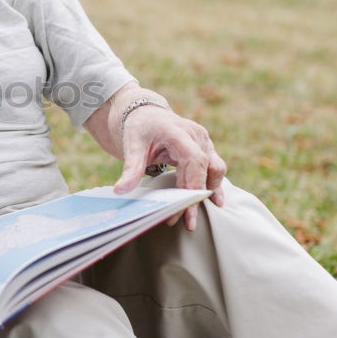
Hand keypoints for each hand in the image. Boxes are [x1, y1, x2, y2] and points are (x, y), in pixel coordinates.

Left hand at [114, 105, 226, 230]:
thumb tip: (121, 191)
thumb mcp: (131, 145)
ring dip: (209, 193)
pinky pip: (213, 169)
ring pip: (215, 170)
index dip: (192, 187)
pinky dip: (210, 186)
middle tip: (188, 224)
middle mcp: (196, 136)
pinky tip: (211, 203)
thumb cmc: (140, 127)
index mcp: (179, 132)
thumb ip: (130, 168)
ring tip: (198, 216)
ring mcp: (204, 142)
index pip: (194, 161)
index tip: (182, 209)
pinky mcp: (205, 149)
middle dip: (198, 198)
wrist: (146, 114)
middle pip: (207, 169)